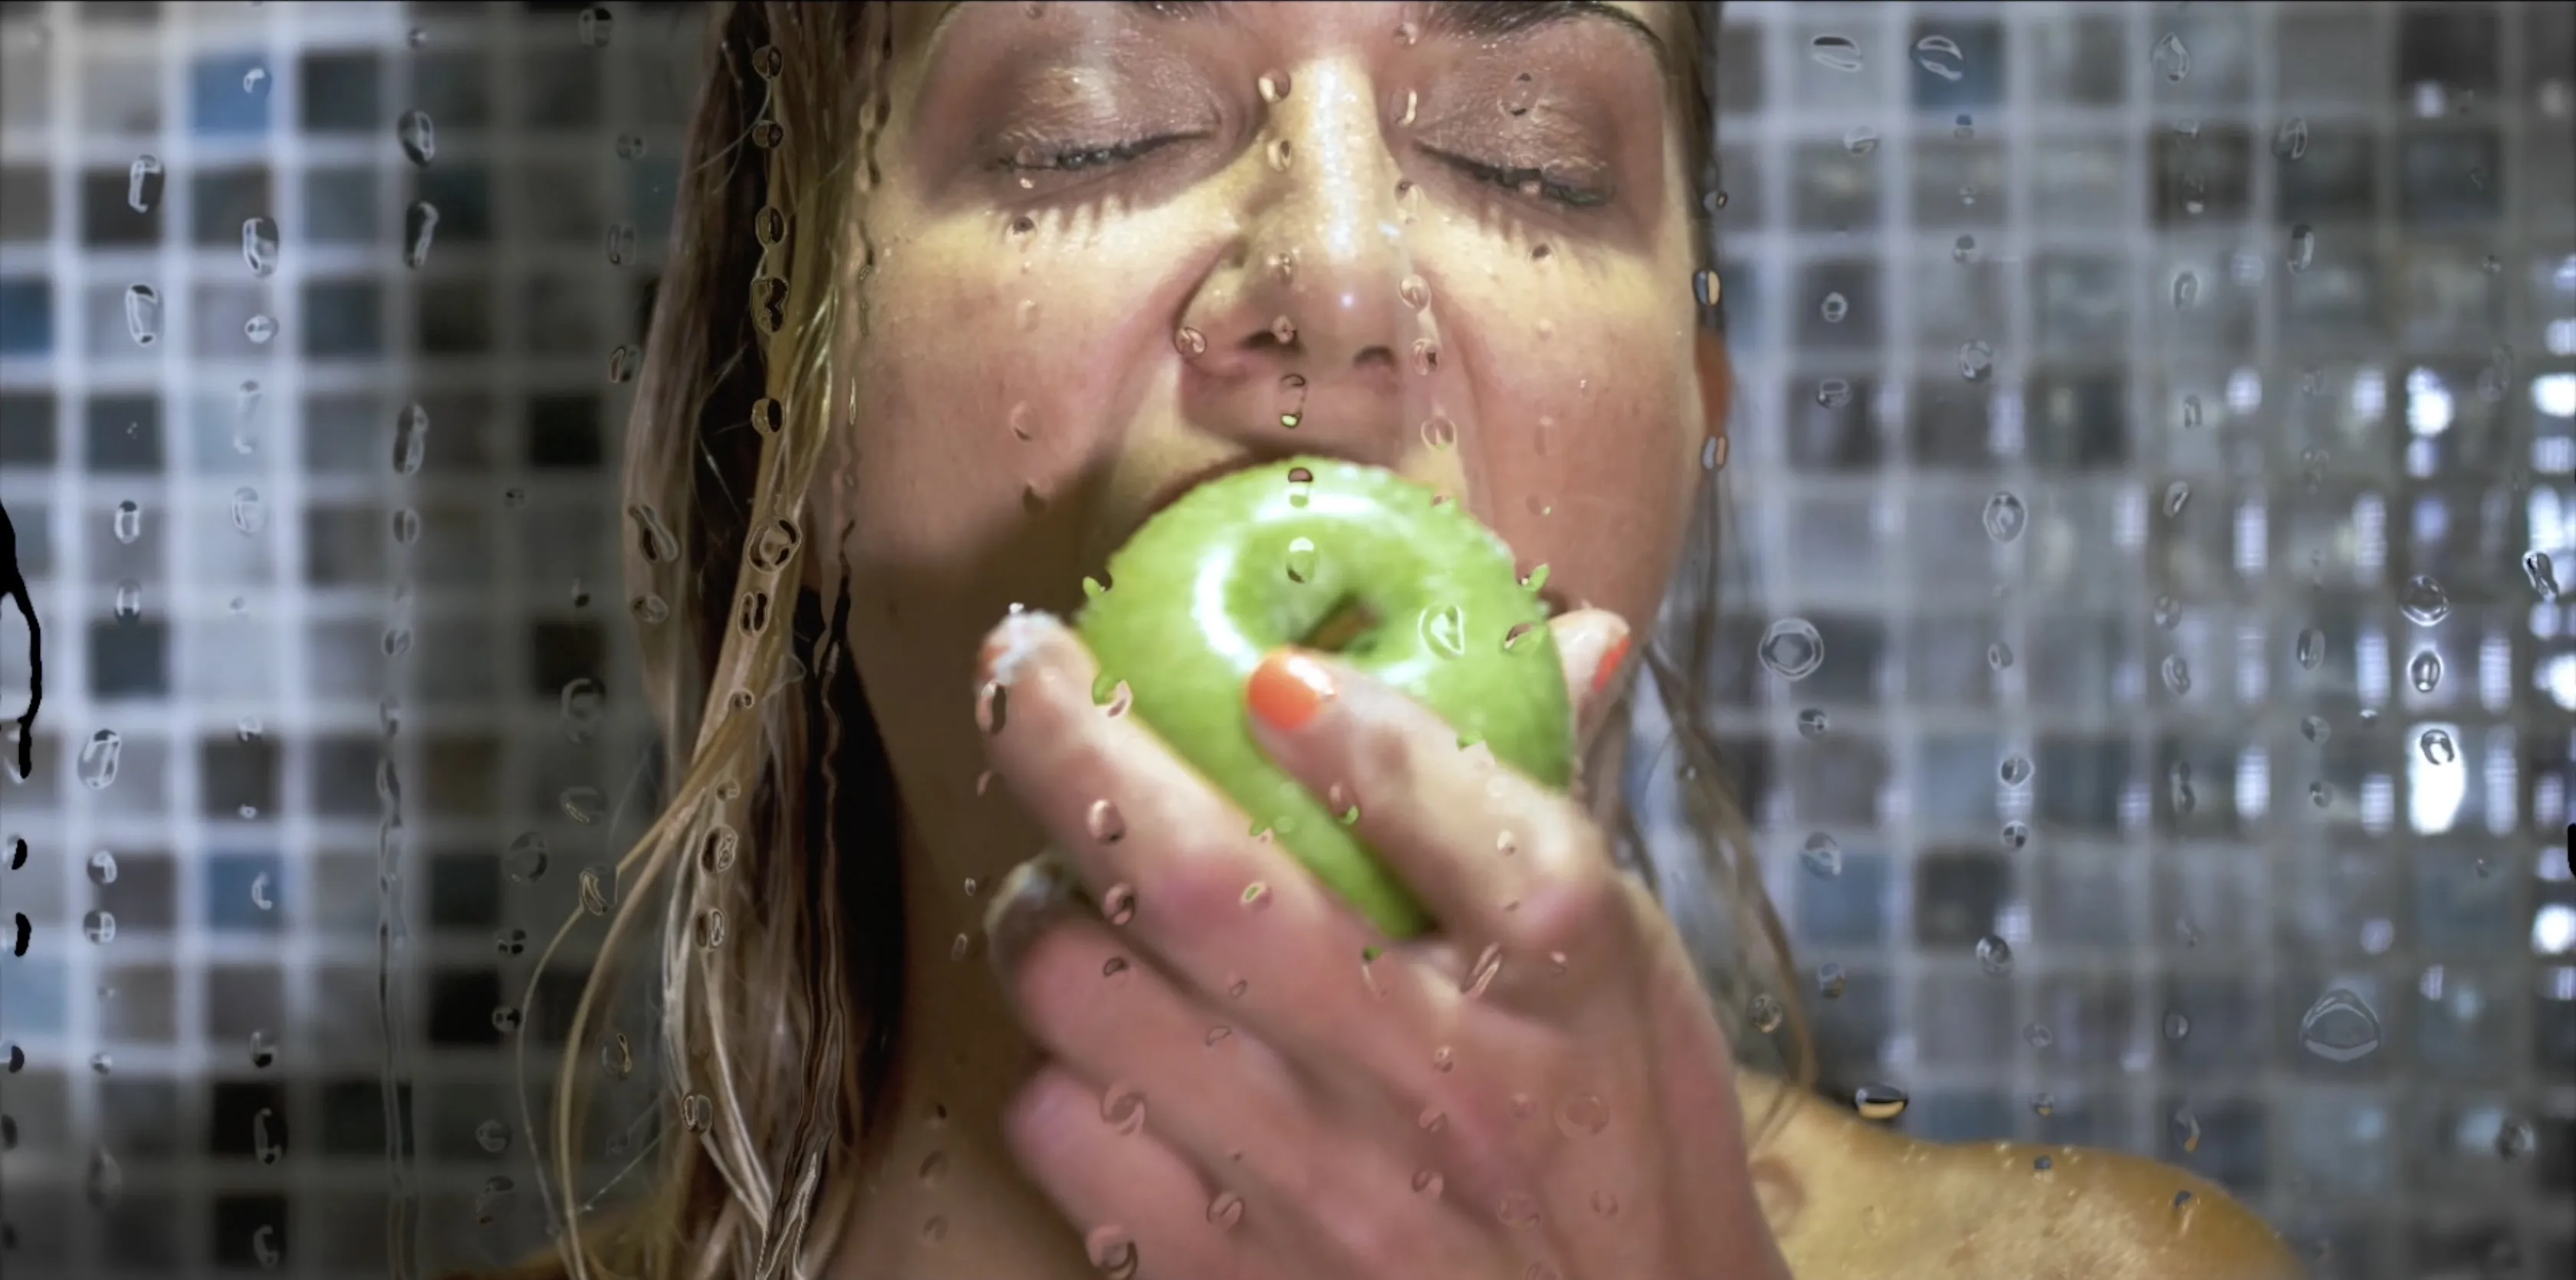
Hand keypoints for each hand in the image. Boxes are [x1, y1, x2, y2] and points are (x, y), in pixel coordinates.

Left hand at [973, 607, 1791, 1279]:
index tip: (1261, 666)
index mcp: (1557, 973)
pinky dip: (1059, 1065)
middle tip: (1026, 670)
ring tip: (1076, 885)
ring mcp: (1315, 1192)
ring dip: (1046, 908)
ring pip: (1080, 995)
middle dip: (1063, 737)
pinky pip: (1058, 1128)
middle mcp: (1432, 1082)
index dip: (1333, 714)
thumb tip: (1576, 634)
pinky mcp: (1220, 1274)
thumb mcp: (1632, 965)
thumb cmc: (1620, 1143)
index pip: (1433, 796)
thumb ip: (1553, 796)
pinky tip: (1114, 1050)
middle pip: (1193, 878)